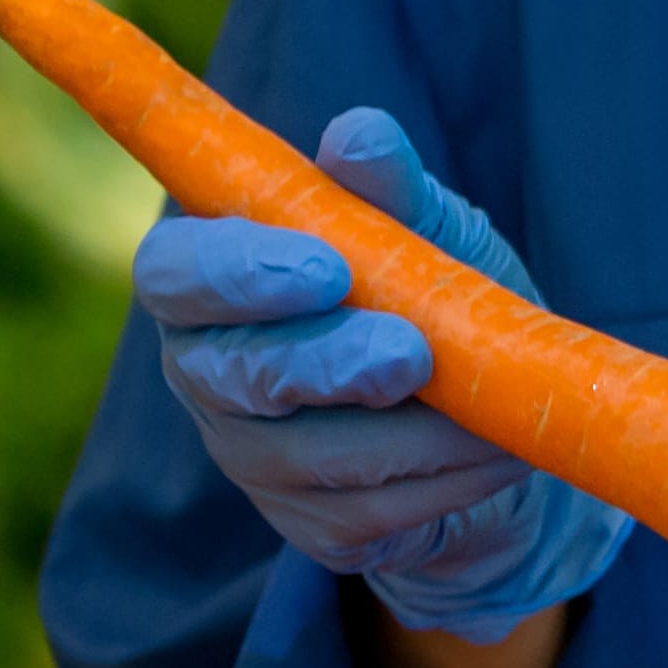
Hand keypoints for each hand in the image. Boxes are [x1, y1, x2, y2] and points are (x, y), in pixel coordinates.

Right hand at [133, 107, 633, 642]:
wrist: (492, 421)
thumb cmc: (432, 298)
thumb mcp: (424, 231)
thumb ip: (389, 188)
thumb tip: (360, 135)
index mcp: (209, 283)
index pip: (175, 276)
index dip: (235, 275)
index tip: (326, 268)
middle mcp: (210, 376)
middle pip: (235, 378)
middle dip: (326, 365)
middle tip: (411, 352)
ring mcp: (255, 464)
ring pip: (314, 457)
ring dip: (414, 430)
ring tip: (488, 400)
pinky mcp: (315, 532)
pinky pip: (373, 513)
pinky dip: (444, 479)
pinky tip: (492, 449)